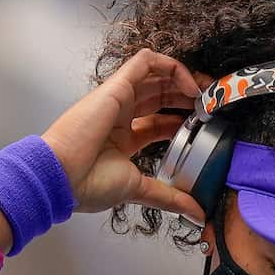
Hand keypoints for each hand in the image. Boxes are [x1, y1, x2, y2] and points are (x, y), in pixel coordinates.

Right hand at [41, 49, 205, 223]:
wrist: (61, 177)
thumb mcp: (140, 190)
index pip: (160, 121)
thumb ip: (170, 198)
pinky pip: (145, 61)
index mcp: (123, 138)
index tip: (207, 125)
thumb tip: (197, 213)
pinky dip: (172, 66)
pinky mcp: (116, 86)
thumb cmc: (87, 184)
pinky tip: (189, 86)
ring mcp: (117, 98)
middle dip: (189, 95)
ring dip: (185, 78)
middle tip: (213, 103)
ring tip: (207, 92)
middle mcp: (120, 115)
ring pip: (155, 74)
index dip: (184, 119)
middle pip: (160, 94)